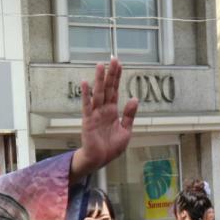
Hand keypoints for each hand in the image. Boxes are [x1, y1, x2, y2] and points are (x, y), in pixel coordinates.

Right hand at [70, 60, 138, 179]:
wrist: (100, 160)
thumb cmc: (111, 148)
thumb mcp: (126, 131)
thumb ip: (129, 115)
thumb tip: (134, 98)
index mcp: (112, 111)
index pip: (115, 90)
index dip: (116, 77)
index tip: (118, 63)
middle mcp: (103, 110)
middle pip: (107, 88)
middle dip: (110, 73)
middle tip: (112, 58)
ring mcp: (95, 114)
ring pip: (98, 93)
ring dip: (98, 79)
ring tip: (100, 65)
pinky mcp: (88, 121)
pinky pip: (87, 106)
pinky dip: (86, 95)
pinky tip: (85, 83)